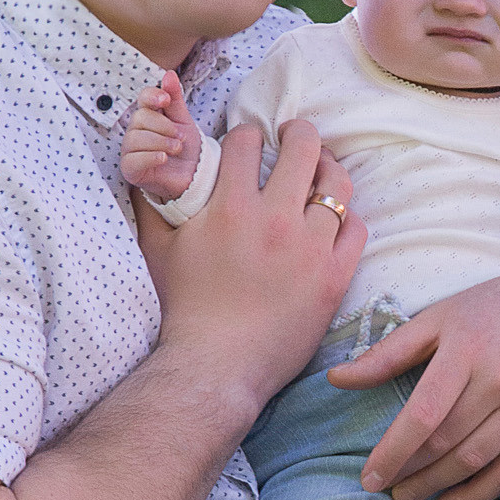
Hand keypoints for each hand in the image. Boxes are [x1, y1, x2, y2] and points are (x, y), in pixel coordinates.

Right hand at [121, 71, 202, 201]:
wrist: (193, 176)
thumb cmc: (186, 147)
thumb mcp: (184, 120)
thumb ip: (175, 98)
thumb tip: (168, 74)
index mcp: (148, 115)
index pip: (143, 98)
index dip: (152, 96)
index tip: (165, 100)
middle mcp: (136, 131)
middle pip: (140, 118)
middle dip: (163, 125)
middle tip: (181, 136)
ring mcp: (130, 150)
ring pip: (135, 138)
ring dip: (160, 141)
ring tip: (177, 148)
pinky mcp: (130, 169)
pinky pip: (132, 159)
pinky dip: (150, 156)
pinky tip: (165, 158)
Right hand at [138, 118, 365, 417]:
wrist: (216, 367)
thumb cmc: (183, 310)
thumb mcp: (157, 250)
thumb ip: (150, 205)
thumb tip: (144, 171)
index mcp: (231, 206)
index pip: (247, 143)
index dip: (247, 135)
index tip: (249, 144)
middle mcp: (276, 219)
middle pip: (303, 148)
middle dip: (298, 132)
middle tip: (293, 136)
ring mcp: (311, 247)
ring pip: (337, 183)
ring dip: (328, 168)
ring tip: (321, 168)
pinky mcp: (334, 277)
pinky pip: (356, 229)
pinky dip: (347, 218)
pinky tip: (335, 218)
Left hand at [326, 253, 499, 499]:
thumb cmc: (498, 308)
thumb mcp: (441, 317)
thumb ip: (389, 352)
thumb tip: (335, 378)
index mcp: (467, 348)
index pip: (423, 415)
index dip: (392, 452)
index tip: (369, 478)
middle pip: (447, 443)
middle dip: (410, 474)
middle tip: (384, 491)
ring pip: (476, 461)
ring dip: (438, 488)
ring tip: (410, 499)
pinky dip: (478, 494)